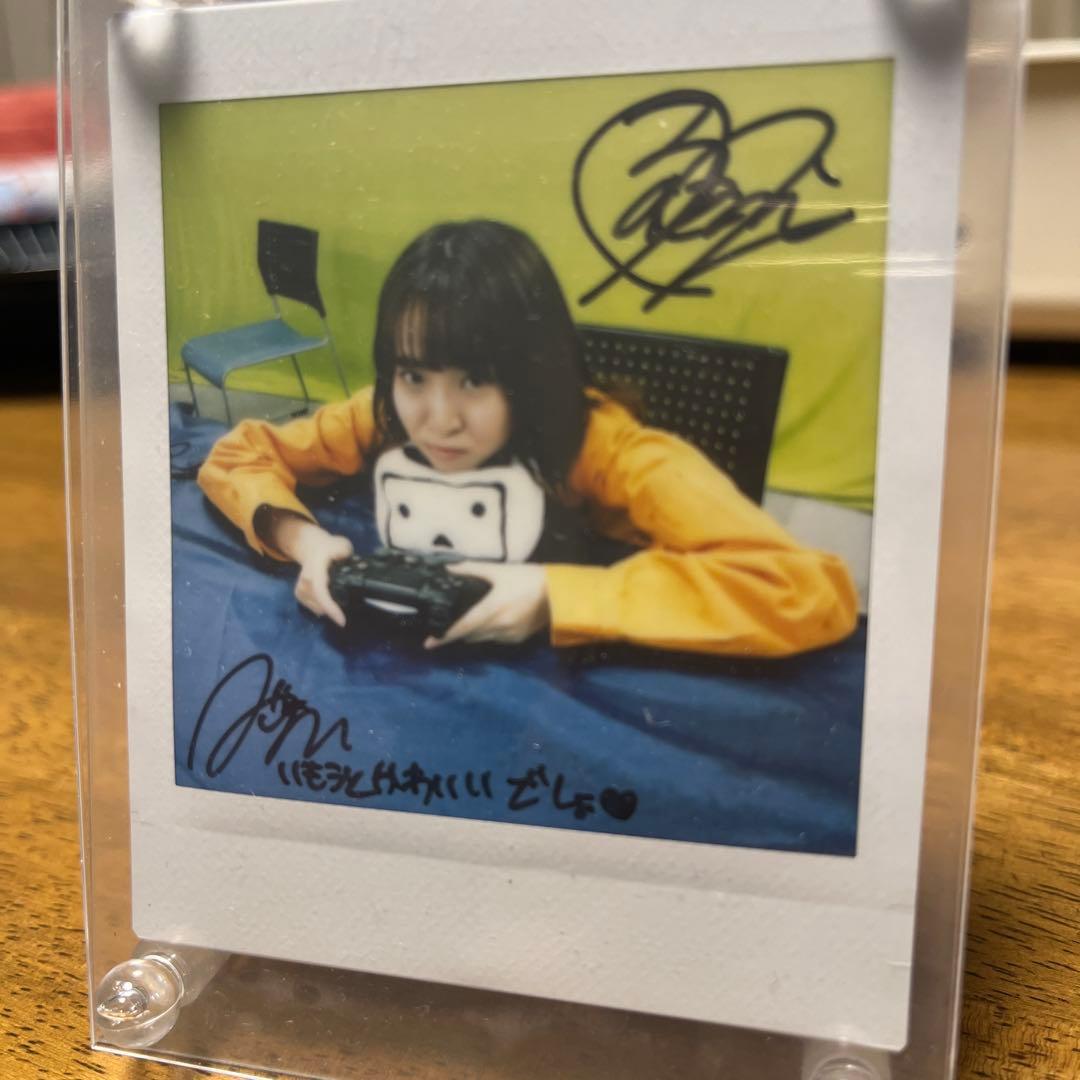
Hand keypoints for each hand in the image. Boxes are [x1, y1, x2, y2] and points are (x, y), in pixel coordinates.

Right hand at [272, 514, 352, 626]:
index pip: (321, 591)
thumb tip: (360, 567)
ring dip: (327, 609)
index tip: (341, 621)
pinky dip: (320, 608)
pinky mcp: (299, 592)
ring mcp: (300, 585)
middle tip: (343, 616)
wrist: (312, 546)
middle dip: (332, 611)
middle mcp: (306, 578)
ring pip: (314, 606)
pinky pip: (310, 606)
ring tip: (337, 609)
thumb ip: (349, 556)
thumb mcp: (343, 545)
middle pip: (318, 602)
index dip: (330, 607)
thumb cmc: (330, 547)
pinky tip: (327, 607)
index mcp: (316, 567)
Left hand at [425, 562, 549, 648]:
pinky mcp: (518, 638)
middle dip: (459, 631)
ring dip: (475, 632)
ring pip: (483, 638)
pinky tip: (496, 619)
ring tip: (476, 618)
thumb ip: (471, 569)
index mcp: (490, 610)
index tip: (428, 644)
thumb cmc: (528, 578)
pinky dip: (491, 632)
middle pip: (469, 636)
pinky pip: (497, 639)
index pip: (461, 628)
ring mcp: (509, 635)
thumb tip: (449, 567)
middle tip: (450, 624)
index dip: (443, 637)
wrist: (558, 592)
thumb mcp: (498, 571)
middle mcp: (498, 627)